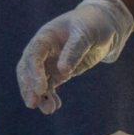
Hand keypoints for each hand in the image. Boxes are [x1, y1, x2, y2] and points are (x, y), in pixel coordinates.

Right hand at [16, 0, 133, 114]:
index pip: (34, 54)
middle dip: (29, 87)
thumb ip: (74, 50)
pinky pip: (49, 86)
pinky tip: (54, 106)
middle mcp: (44, 50)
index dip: (34, 72)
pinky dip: (49, 96)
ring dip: (40, 96)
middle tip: (33, 103)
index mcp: (46, 36)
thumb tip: (62, 72)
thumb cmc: (94, 24)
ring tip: (49, 110)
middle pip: (28, 69)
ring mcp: (50, 61)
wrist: (105, 26)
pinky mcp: (59, 72)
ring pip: (37, 81)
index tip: (41, 88)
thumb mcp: (86, 34)